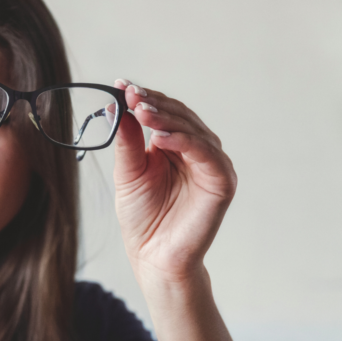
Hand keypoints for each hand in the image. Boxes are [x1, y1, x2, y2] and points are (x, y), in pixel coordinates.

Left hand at [111, 79, 236, 284]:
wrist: (152, 256)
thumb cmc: (141, 217)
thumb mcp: (127, 173)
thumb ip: (127, 141)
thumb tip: (119, 106)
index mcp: (174, 146)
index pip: (162, 113)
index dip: (143, 98)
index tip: (120, 84)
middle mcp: (196, 151)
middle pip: (178, 116)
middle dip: (153, 103)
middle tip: (130, 93)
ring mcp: (211, 164)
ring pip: (191, 130)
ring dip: (165, 117)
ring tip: (141, 110)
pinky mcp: (222, 181)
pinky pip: (204, 153)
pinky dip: (183, 141)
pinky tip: (159, 136)